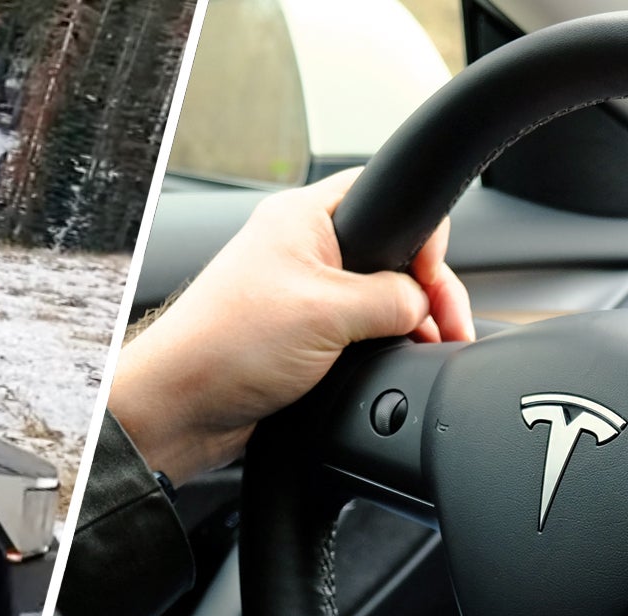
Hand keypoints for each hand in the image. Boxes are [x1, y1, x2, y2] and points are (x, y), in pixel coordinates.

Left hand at [108, 169, 473, 481]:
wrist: (179, 409)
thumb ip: (391, 300)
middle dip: (427, 289)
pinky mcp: (304, 336)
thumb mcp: (327, 312)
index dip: (424, 237)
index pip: (388, 195)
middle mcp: (304, 250)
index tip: (435, 281)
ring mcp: (304, 294)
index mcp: (304, 218)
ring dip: (409, 322)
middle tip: (448, 325)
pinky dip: (384, 346)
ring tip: (430, 347)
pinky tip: (398, 364)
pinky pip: (360, 331)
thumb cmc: (225, 347)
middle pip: (393, 253)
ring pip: (380, 297)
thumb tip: (425, 306)